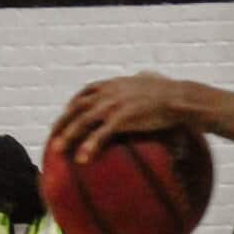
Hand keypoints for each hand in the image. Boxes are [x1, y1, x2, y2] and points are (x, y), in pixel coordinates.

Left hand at [52, 73, 189, 161]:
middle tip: (52, 137)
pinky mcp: (122, 117)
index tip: (66, 115)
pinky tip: (83, 158)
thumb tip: (146, 75)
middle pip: (77, 106)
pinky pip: (100, 133)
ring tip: (57, 150)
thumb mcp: (152, 79)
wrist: (180, 97)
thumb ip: (144, 78)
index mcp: (115, 83)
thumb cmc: (172, 90)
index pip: (86, 91)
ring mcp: (114, 104)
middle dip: (62, 122)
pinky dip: (89, 145)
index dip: (73, 104)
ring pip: (83, 119)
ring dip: (68, 134)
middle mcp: (110, 91)